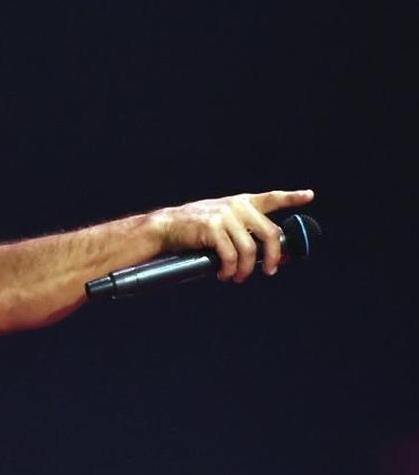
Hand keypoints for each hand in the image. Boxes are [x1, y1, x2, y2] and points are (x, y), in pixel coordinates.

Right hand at [151, 189, 314, 282]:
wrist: (165, 226)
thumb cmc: (192, 229)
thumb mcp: (219, 221)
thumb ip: (240, 230)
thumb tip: (263, 255)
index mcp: (240, 202)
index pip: (271, 198)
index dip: (291, 198)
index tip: (308, 196)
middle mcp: (236, 206)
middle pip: (269, 233)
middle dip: (273, 257)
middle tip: (270, 271)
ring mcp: (225, 216)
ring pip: (250, 249)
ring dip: (246, 269)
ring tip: (238, 277)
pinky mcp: (212, 229)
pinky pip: (230, 256)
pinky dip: (230, 270)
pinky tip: (225, 274)